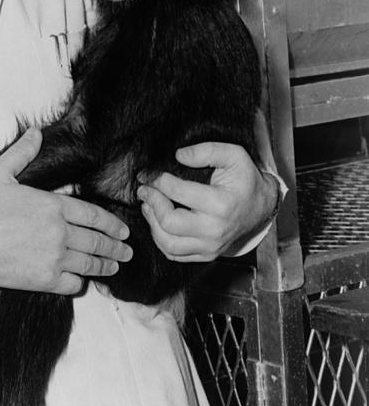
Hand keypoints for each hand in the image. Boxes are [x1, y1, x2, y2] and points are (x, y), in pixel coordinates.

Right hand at [0, 128, 131, 294]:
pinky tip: (82, 280)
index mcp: (54, 206)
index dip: (113, 224)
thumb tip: (35, 133)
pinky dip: (80, 282)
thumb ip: (21, 153)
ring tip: (114, 266)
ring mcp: (54, 257)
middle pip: (97, 241)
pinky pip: (72, 284)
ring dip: (105, 265)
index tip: (123, 230)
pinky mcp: (45, 279)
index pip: (95, 215)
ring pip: (89, 263)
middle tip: (127, 251)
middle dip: (116, 247)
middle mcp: (60, 232)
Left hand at [136, 142, 277, 261]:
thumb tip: (179, 156)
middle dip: (152, 203)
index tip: (150, 174)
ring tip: (148, 205)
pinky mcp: (206, 254)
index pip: (179, 192)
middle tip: (145, 189)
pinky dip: (160, 238)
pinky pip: (174, 254)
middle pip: (169, 223)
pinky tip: (158, 221)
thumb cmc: (245, 180)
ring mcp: (211, 246)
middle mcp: (215, 230)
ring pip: (168, 243)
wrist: (261, 207)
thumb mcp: (234, 155)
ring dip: (151, 222)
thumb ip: (206, 150)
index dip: (159, 180)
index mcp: (221, 204)